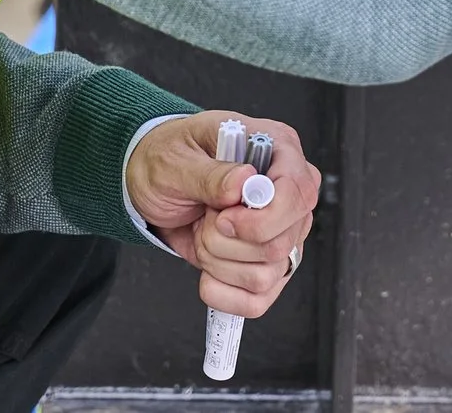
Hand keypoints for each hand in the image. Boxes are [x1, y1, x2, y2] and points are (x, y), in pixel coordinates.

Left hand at [125, 112, 317, 317]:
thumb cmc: (168, 160)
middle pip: (282, 243)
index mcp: (278, 150)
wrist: (153, 186)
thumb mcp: (176, 161)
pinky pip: (257, 301)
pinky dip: (223, 293)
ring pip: (268, 274)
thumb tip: (243, 182)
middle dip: (228, 242)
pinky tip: (207, 269)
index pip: (299, 193)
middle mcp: (287, 192)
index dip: (263, 218)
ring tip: (204, 234)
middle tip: (205, 219)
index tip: (223, 218)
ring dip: (220, 262)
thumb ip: (210, 174)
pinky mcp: (266, 263)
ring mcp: (282, 231)